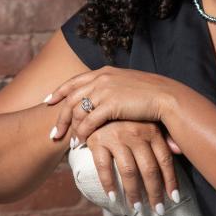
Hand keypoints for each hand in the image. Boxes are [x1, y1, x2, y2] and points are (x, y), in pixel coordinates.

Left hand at [45, 66, 181, 146]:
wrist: (166, 97)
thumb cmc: (151, 95)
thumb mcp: (127, 85)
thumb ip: (112, 88)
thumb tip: (104, 98)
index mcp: (104, 72)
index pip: (75, 81)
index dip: (59, 91)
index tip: (48, 101)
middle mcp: (101, 78)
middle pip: (71, 98)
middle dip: (60, 117)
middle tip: (54, 132)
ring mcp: (105, 90)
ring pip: (78, 110)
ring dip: (71, 128)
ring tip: (68, 141)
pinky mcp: (111, 104)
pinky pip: (89, 121)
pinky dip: (82, 133)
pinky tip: (80, 143)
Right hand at [84, 120, 181, 213]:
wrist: (98, 103)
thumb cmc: (127, 118)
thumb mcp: (147, 122)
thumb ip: (163, 137)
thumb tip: (181, 150)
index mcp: (151, 130)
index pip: (164, 160)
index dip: (170, 181)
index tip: (174, 198)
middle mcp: (136, 132)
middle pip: (149, 169)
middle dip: (154, 192)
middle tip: (157, 210)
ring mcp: (116, 136)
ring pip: (128, 171)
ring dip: (133, 192)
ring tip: (137, 207)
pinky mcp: (97, 140)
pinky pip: (104, 167)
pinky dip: (109, 184)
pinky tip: (113, 197)